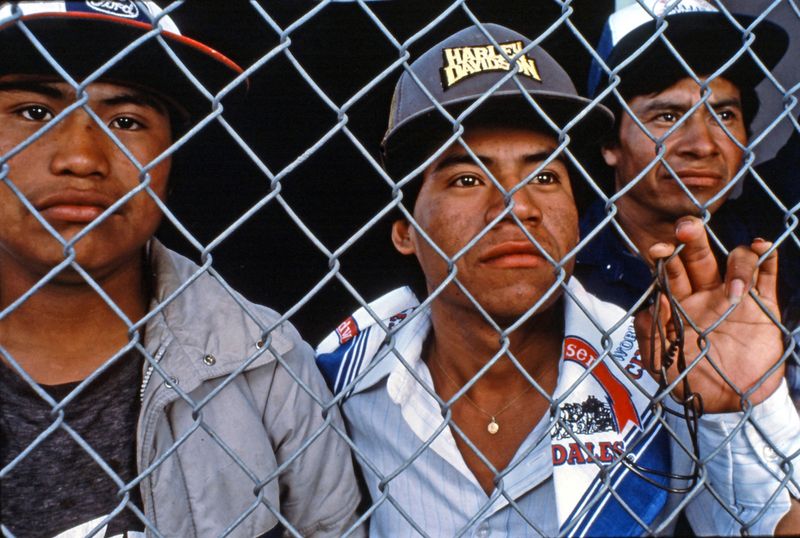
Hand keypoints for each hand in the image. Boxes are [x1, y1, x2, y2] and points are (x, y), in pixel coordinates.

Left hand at [634, 216, 783, 412]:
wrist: (729, 405)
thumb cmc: (690, 382)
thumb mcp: (661, 365)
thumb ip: (650, 336)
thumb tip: (649, 306)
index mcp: (679, 303)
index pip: (670, 272)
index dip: (664, 258)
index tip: (658, 250)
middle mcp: (705, 294)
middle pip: (699, 257)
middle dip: (692, 240)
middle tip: (686, 228)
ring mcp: (736, 297)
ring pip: (736, 261)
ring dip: (736, 264)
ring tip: (735, 292)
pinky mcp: (764, 307)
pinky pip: (767, 275)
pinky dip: (766, 257)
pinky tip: (762, 246)